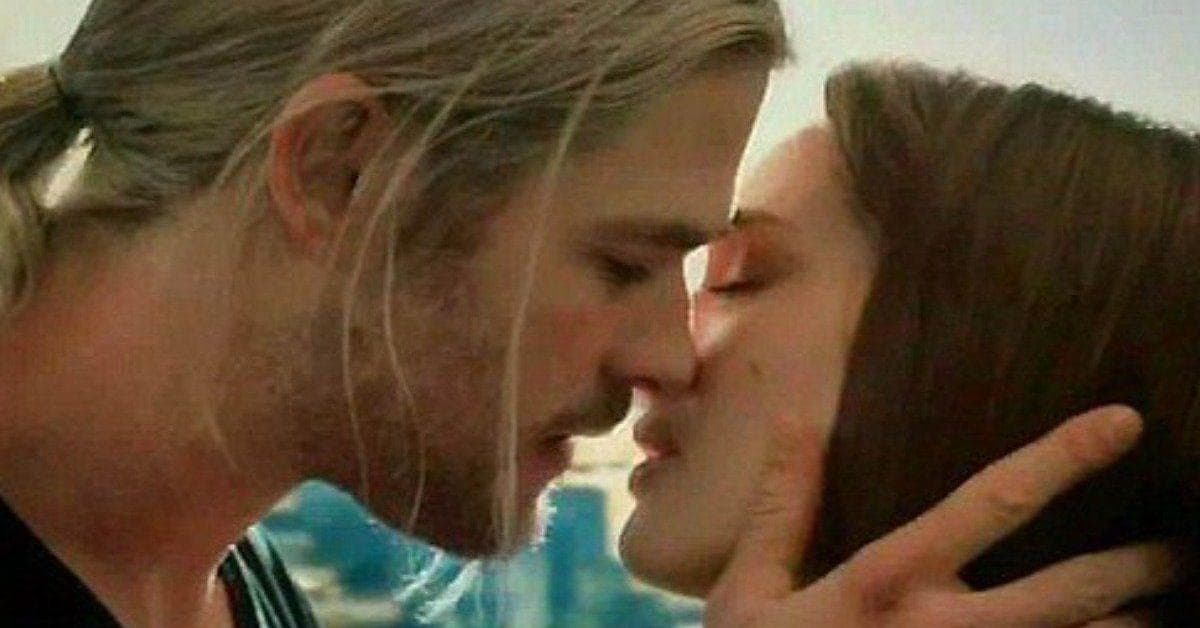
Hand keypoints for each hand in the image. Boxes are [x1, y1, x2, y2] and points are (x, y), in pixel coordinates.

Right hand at [706, 406, 1183, 626]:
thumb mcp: (751, 586)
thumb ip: (783, 502)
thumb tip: (797, 416)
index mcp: (891, 580)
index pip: (991, 503)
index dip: (1062, 459)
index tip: (1123, 422)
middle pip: (1067, 593)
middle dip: (1134, 569)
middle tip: (1181, 550)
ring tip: (1172, 612)